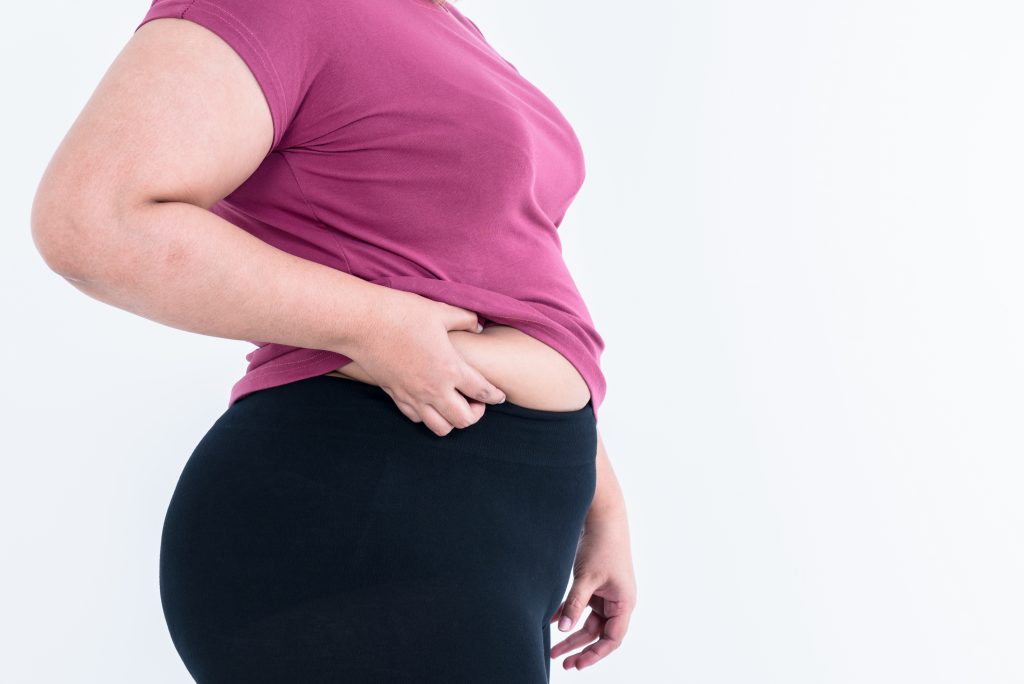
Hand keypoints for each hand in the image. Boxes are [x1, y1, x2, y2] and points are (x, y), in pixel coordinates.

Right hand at [343, 286, 506, 435]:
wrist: (362, 323)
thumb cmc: (402, 314)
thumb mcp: (440, 311)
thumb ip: (465, 319)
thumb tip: (479, 326)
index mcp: (450, 368)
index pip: (482, 391)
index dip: (496, 396)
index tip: (500, 396)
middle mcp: (434, 389)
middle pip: (464, 420)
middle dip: (476, 414)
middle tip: (476, 401)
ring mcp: (413, 396)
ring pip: (440, 428)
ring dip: (452, 420)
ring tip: (453, 404)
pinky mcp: (395, 396)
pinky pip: (416, 418)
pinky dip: (427, 415)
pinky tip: (429, 401)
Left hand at [549, 504, 636, 670]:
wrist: (602, 516)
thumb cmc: (602, 545)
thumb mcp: (587, 578)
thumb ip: (574, 604)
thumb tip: (563, 629)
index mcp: (623, 603)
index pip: (612, 638)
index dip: (595, 654)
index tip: (578, 664)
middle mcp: (617, 601)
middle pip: (598, 634)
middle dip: (579, 648)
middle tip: (562, 663)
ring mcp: (605, 593)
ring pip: (588, 622)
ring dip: (571, 634)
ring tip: (553, 649)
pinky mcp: (594, 584)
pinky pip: (580, 606)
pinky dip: (566, 613)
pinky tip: (550, 621)